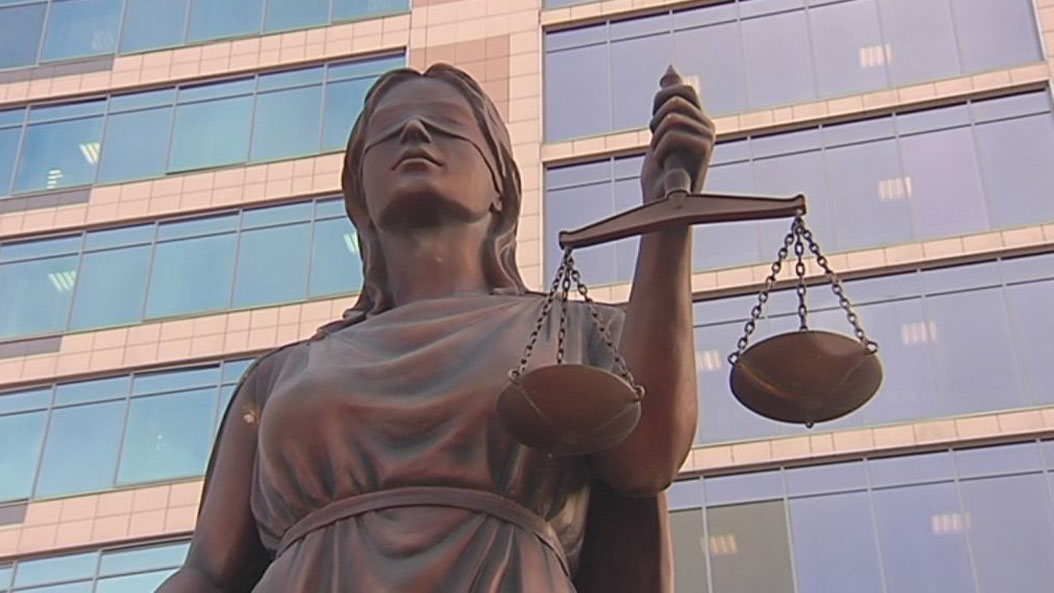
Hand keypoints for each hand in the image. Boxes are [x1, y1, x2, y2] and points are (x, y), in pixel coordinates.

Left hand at [639, 68, 714, 202]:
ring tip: (663, 156)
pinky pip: (673, 133)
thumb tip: (671, 68)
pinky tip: (667, 164)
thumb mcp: (659, 129)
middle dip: (656, 117)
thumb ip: (668, 99)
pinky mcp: (705, 147)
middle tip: (658, 141)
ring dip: (657, 138)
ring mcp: (708, 136)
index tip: (656, 125)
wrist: (663, 204)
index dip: (661, 100)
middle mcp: (708, 125)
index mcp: (698, 119)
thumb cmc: (661, 172)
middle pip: (675, 98)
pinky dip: (659, 149)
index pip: (682, 88)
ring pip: (671, 117)